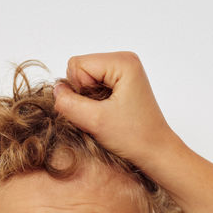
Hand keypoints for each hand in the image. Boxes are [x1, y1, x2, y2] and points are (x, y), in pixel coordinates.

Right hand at [53, 51, 181, 167]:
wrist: (156, 152)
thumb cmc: (135, 138)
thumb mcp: (95, 122)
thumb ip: (68, 103)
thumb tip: (56, 90)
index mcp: (123, 62)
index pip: (76, 65)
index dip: (79, 90)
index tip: (99, 109)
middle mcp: (124, 60)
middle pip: (79, 69)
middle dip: (83, 94)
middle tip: (103, 114)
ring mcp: (124, 70)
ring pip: (84, 79)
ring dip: (88, 100)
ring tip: (107, 115)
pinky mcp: (122, 82)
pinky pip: (93, 86)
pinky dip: (95, 102)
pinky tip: (109, 114)